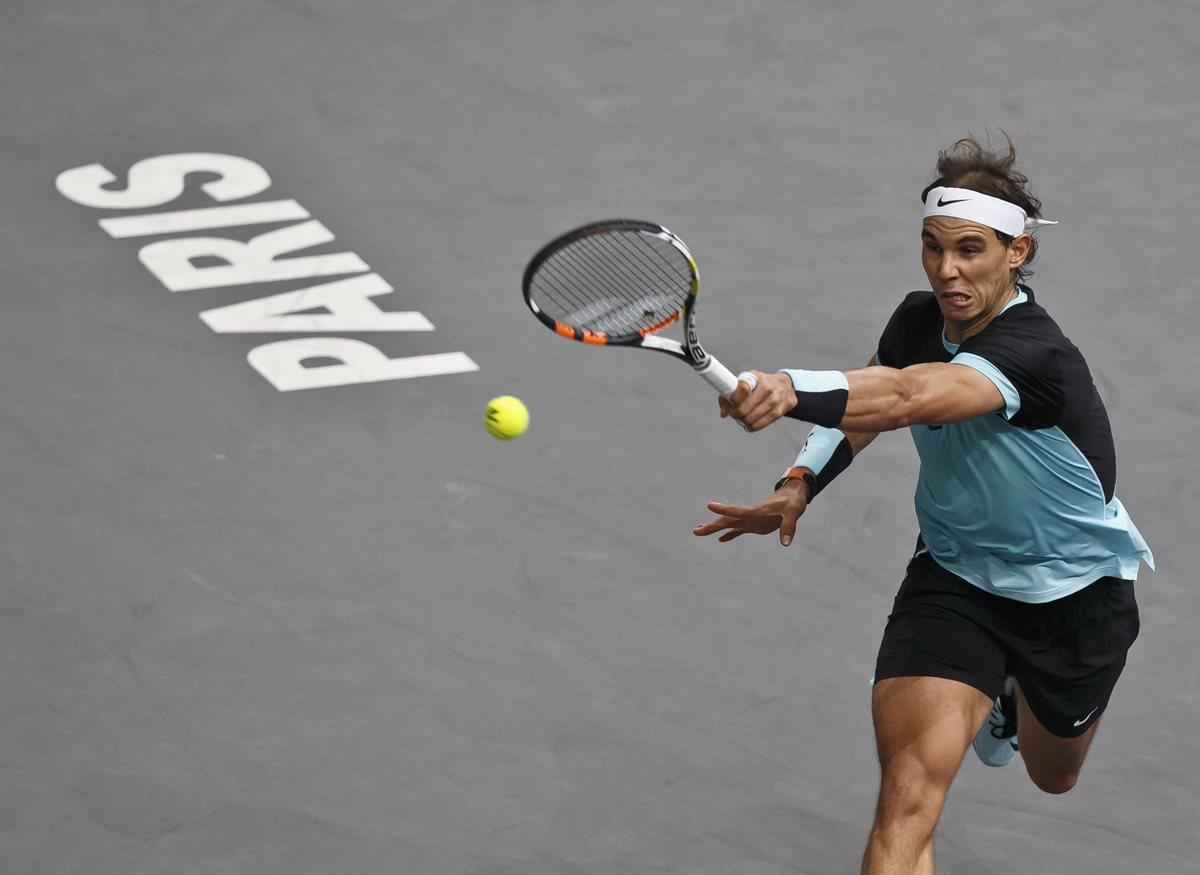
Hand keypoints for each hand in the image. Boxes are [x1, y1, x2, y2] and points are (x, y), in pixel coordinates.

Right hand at [692, 480, 809, 546]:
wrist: (794, 495)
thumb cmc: (794, 502)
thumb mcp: (794, 513)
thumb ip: (789, 527)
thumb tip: (785, 543)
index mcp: (757, 510)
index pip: (738, 510)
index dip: (724, 509)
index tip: (709, 505)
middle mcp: (750, 515)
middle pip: (727, 520)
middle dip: (712, 526)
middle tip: (696, 531)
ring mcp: (751, 520)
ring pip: (729, 524)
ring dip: (715, 528)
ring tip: (698, 531)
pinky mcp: (755, 524)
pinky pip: (739, 530)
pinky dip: (729, 535)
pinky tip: (720, 539)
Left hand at [718, 371, 797, 431]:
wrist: (785, 388)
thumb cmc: (759, 385)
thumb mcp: (744, 382)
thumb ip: (728, 395)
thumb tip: (723, 413)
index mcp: (755, 378)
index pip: (742, 388)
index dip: (733, 399)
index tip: (732, 402)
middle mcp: (766, 388)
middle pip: (743, 410)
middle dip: (735, 413)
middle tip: (734, 411)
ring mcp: (773, 401)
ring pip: (749, 420)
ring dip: (742, 420)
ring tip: (743, 415)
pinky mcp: (777, 413)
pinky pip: (757, 426)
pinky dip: (750, 425)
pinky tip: (750, 420)